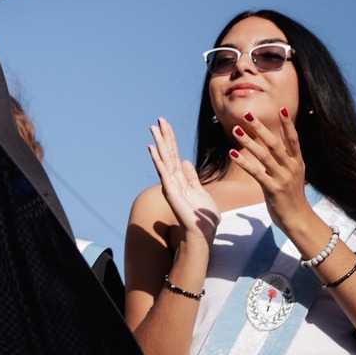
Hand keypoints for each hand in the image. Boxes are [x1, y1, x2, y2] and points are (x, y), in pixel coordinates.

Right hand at [147, 118, 218, 247]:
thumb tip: (184, 161)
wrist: (202, 234)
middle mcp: (173, 180)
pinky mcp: (171, 193)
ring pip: (164, 160)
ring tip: (153, 130)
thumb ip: (191, 176)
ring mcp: (171, 186)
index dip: (171, 139)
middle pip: (168, 154)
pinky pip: (164, 174)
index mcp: (181, 179)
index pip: (174, 154)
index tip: (166, 124)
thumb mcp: (200, 191)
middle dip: (164, 137)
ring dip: (158, 144)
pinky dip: (158, 161)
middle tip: (158, 120)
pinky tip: (152, 149)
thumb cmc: (202, 216)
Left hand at [227, 108, 313, 227]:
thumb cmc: (292, 197)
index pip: (293, 139)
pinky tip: (233, 153)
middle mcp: (291, 167)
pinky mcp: (273, 189)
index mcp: (297, 162)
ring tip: (236, 130)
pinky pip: (256, 173)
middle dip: (260, 128)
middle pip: (274, 143)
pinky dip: (244, 163)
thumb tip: (278, 147)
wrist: (298, 219)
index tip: (280, 108)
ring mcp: (282, 178)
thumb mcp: (293, 175)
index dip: (287, 124)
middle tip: (248, 114)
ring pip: (263, 156)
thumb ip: (285, 161)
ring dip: (248, 141)